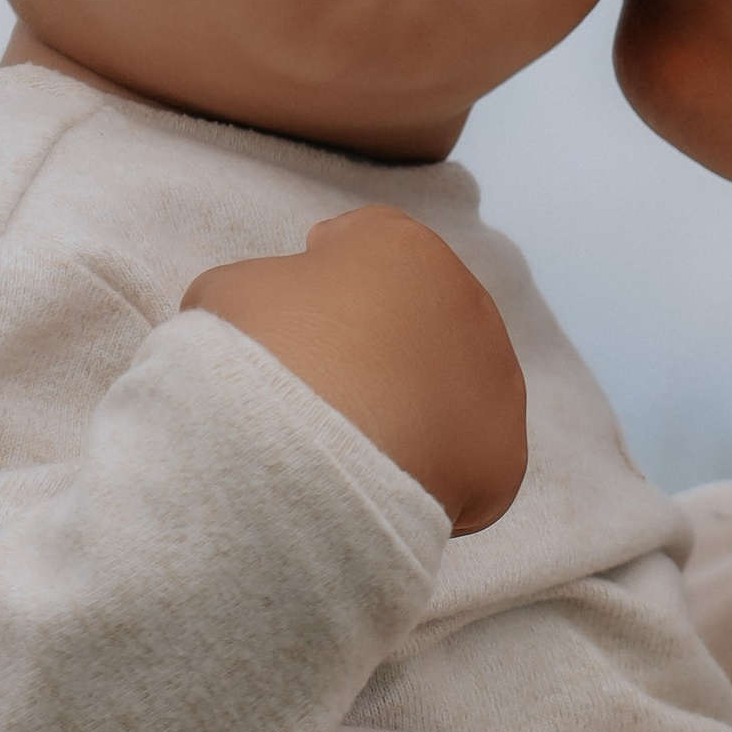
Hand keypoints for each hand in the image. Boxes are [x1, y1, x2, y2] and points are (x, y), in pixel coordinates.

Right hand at [184, 206, 526, 530]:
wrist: (304, 445)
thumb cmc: (263, 353)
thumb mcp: (228, 292)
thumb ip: (261, 291)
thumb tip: (265, 317)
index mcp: (402, 248)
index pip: (373, 243)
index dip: (335, 273)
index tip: (308, 309)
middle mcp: (466, 302)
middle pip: (423, 321)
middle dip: (385, 348)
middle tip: (333, 390)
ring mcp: (495, 380)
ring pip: (455, 391)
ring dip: (419, 410)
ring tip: (360, 447)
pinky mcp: (504, 455)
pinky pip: (468, 463)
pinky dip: (436, 476)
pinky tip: (388, 488)